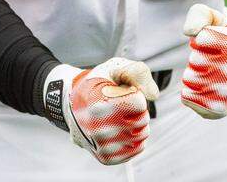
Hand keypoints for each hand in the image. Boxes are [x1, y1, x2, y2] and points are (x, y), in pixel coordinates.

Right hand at [42, 57, 158, 164]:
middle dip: (137, 109)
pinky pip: (138, 149)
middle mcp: (98, 130)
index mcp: (98, 106)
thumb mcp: (114, 68)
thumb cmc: (98, 84)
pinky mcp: (107, 158)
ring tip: (119, 116)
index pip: (139, 103)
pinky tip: (121, 130)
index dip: (133, 93)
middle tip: (120, 104)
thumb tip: (153, 95)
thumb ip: (137, 72)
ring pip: (142, 135)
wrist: (73, 104)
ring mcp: (102, 146)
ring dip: (137, 124)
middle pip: (142, 120)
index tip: (118, 92)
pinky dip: (135, 138)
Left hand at [179, 4, 226, 118]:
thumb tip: (189, 32)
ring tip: (207, 73)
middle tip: (210, 60)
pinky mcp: (218, 110)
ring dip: (192, 73)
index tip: (211, 43)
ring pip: (189, 78)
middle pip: (195, 59)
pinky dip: (189, 89)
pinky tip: (202, 87)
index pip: (202, 38)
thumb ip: (201, 14)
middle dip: (197, 57)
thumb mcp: (217, 21)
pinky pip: (186, 96)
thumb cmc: (226, 43)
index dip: (201, 39)